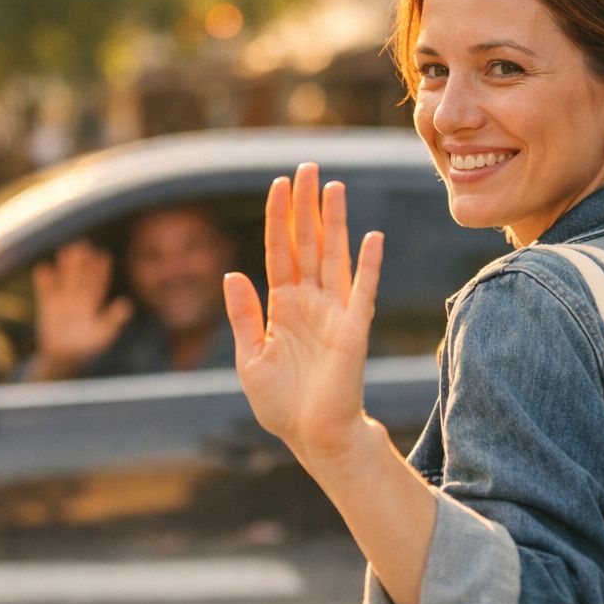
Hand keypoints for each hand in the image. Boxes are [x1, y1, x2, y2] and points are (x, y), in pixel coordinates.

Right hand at [30, 240, 134, 380]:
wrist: (63, 357)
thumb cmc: (86, 347)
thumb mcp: (104, 333)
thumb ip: (114, 319)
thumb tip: (127, 305)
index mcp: (93, 304)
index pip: (97, 284)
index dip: (100, 271)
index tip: (103, 256)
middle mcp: (79, 299)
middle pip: (81, 278)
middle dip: (82, 263)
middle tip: (83, 245)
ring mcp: (63, 302)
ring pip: (65, 281)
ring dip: (65, 267)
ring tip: (66, 250)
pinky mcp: (48, 307)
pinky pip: (46, 292)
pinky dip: (44, 281)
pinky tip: (43, 268)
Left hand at [222, 163, 383, 464]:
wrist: (312, 436)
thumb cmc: (282, 404)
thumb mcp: (250, 358)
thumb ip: (244, 315)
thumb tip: (232, 272)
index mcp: (282, 307)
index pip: (278, 252)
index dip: (278, 218)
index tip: (278, 184)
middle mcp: (309, 302)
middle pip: (306, 243)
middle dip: (305, 206)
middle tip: (306, 167)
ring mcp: (333, 312)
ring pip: (333, 257)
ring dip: (334, 222)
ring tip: (332, 186)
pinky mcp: (353, 330)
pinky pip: (362, 291)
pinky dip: (367, 265)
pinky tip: (372, 238)